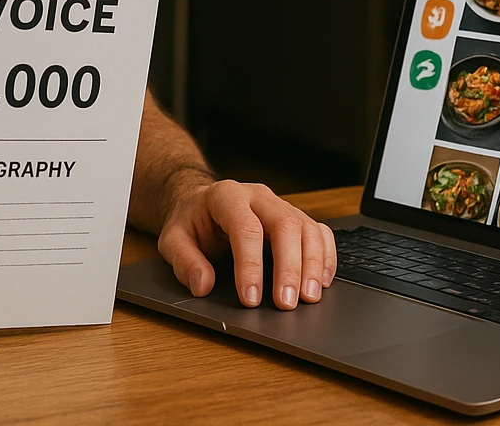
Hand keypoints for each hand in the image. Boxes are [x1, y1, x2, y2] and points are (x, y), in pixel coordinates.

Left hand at [156, 179, 336, 309]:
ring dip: (312, 264)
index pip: (245, 228)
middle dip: (289, 267)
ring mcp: (281, 205)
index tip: (250, 298)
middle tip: (286, 303)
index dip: (250, 265)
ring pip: (307, 227)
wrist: (202, 202)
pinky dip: (326, 257)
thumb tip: (203, 285)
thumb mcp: (173, 239)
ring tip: (309, 297)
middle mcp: (258, 196)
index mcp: (227, 196)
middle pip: (285, 225)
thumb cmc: (191, 221)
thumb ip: (184, 261)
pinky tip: (322, 282)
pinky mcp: (295, 217)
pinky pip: (320, 231)